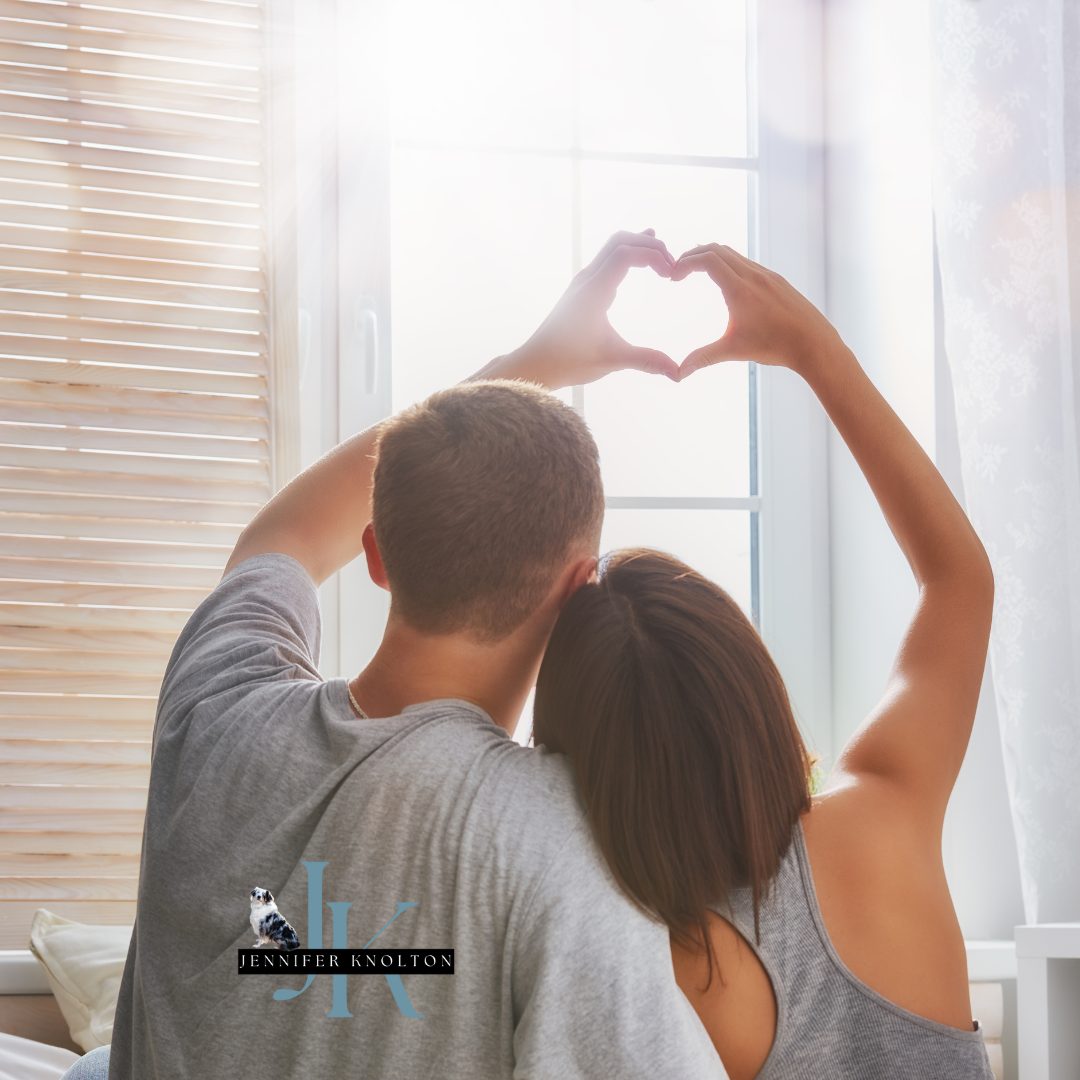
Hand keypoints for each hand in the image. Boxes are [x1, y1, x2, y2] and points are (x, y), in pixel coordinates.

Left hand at [476, 229, 679, 389]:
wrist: (535, 364)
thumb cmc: (569, 361)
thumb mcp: (611, 360)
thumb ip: (646, 361)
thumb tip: (677, 373)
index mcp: (594, 290)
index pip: (626, 253)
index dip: (653, 256)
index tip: (670, 274)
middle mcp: (587, 279)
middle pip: (620, 241)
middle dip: (648, 246)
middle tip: (670, 265)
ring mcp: (582, 283)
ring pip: (611, 248)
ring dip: (637, 247)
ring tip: (662, 255)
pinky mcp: (581, 290)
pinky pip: (606, 261)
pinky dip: (626, 255)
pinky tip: (637, 260)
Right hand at [669, 244, 843, 378]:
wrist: (814, 343)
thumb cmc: (775, 346)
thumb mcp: (733, 351)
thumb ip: (703, 358)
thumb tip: (679, 374)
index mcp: (739, 288)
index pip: (706, 259)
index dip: (685, 263)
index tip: (673, 277)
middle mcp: (753, 275)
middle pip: (717, 249)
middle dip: (693, 256)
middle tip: (679, 270)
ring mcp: (767, 275)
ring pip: (734, 254)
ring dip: (712, 257)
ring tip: (698, 272)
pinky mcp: (777, 280)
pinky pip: (748, 263)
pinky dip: (730, 264)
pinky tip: (727, 282)